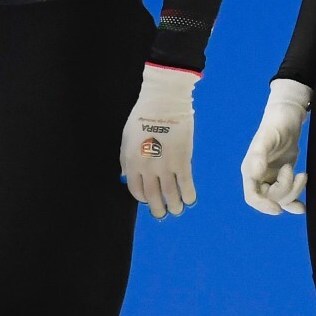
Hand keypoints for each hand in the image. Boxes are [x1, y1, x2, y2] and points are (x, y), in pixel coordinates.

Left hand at [120, 64, 197, 219]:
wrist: (163, 102)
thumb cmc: (143, 116)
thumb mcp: (126, 138)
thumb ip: (125, 160)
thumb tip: (125, 177)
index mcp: (131, 162)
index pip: (136, 190)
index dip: (143, 198)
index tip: (150, 200)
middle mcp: (147, 168)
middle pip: (153, 197)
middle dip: (159, 209)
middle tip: (163, 213)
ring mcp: (165, 165)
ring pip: (170, 195)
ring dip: (175, 206)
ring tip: (178, 209)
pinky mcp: (182, 161)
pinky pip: (186, 184)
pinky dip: (189, 195)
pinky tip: (190, 199)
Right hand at [240, 79, 312, 214]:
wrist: (287, 119)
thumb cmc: (275, 126)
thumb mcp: (267, 138)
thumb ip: (259, 155)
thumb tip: (255, 172)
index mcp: (250, 170)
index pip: (252, 196)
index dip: (263, 205)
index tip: (278, 209)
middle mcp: (258, 177)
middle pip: (269, 198)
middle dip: (285, 190)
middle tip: (295, 172)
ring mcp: (271, 178)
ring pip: (280, 198)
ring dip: (294, 191)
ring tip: (302, 175)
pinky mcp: (282, 178)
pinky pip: (286, 197)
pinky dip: (294, 203)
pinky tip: (302, 207)